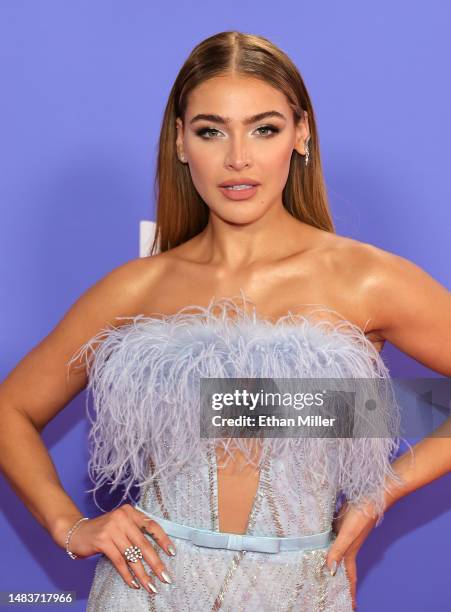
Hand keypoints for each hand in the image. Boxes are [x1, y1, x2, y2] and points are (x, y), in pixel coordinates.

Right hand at [55, 503, 176, 594]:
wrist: (76, 531)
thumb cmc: (103, 530)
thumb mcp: (120, 525)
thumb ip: (135, 531)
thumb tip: (157, 550)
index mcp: (130, 512)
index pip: (151, 525)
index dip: (163, 540)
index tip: (172, 553)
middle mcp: (122, 518)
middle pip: (143, 543)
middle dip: (156, 563)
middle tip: (165, 577)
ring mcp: (112, 529)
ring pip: (132, 556)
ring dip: (143, 574)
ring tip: (151, 586)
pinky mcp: (102, 541)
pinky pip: (119, 562)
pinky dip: (127, 575)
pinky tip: (134, 584)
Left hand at [324, 500, 379, 610]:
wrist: (370, 495)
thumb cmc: (361, 515)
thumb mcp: (347, 534)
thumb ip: (338, 550)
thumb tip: (331, 571)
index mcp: (350, 552)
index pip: (350, 577)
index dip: (350, 592)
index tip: (351, 606)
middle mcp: (347, 545)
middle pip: (342, 567)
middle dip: (339, 580)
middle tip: (330, 592)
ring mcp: (344, 534)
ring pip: (336, 552)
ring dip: (331, 561)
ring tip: (321, 569)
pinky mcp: (340, 523)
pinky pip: (332, 538)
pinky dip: (327, 544)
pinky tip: (318, 541)